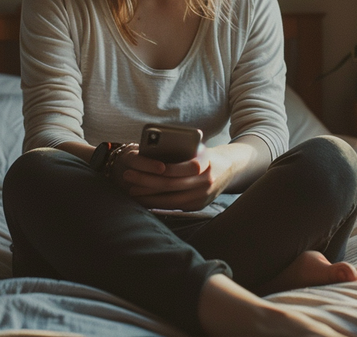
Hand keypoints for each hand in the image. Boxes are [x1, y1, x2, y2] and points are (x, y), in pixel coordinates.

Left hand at [117, 147, 235, 210]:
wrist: (230, 169)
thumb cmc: (206, 155)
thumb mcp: (198, 148)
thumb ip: (182, 150)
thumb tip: (153, 151)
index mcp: (205, 163)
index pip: (179, 167)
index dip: (160, 168)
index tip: (140, 164)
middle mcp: (205, 182)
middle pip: (170, 184)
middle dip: (146, 181)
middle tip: (127, 176)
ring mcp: (202, 196)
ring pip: (170, 200)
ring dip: (148, 196)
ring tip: (132, 190)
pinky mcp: (198, 206)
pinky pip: (174, 207)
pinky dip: (157, 204)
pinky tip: (144, 200)